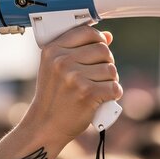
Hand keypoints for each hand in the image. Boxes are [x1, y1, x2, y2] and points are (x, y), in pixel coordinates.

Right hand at [23, 26, 122, 143]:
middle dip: (106, 62)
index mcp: (53, 50)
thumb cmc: (53, 97)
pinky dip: (114, 94)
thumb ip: (79, 49)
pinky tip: (104, 98)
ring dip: (111, 80)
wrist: (44, 126)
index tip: (99, 49)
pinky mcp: (87, 94)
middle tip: (99, 74)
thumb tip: (108, 36)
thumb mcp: (56, 68)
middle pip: (103, 50)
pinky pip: (114, 87)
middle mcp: (62, 61)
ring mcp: (74, 78)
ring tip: (99, 87)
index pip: (87, 32)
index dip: (99, 40)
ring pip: (111, 69)